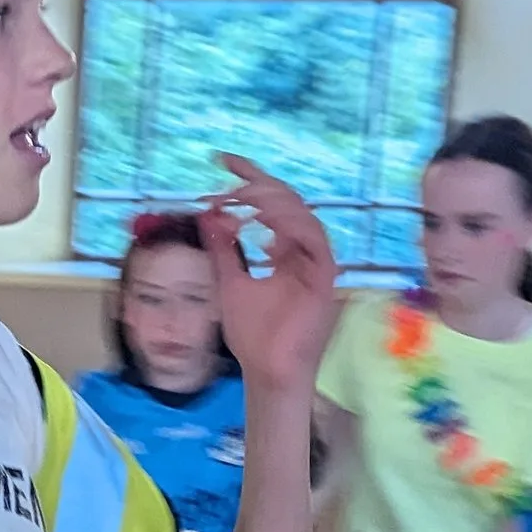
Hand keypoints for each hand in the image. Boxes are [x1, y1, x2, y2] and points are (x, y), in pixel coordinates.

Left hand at [201, 156, 341, 395]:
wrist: (267, 371)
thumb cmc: (253, 334)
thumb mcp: (228, 282)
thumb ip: (222, 250)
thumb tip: (207, 215)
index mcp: (285, 247)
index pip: (269, 203)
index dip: (248, 177)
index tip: (221, 160)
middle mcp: (303, 248)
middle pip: (285, 199)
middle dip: (253, 186)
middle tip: (221, 184)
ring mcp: (315, 260)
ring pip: (299, 212)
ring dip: (267, 201)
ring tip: (236, 200)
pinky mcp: (324, 274)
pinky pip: (311, 236)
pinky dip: (287, 223)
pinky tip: (260, 221)